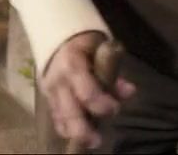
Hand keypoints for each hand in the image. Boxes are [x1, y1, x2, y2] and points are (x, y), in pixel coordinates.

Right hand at [42, 31, 135, 150]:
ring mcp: (50, 90)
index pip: (86, 92)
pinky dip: (65, 127)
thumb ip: (113, 72)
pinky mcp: (48, 97)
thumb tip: (129, 91)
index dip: (102, 104)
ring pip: (60, 117)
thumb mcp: (101, 49)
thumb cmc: (85, 42)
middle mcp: (58, 80)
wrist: (58, 34)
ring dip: (74, 133)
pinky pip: (56, 116)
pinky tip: (76, 136)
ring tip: (89, 142)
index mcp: (71, 64)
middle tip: (96, 141)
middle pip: (68, 112)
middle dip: (83, 130)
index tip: (115, 109)